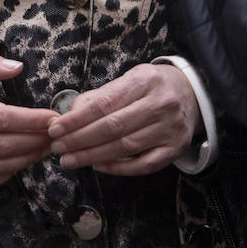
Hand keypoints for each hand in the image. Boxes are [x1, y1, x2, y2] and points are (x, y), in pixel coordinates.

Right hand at [0, 49, 56, 192]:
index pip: (0, 118)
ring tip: (43, 149)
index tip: (52, 118)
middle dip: (34, 143)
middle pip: (1, 146)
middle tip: (56, 135)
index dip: (30, 121)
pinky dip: (0, 178)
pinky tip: (16, 165)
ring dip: (23, 161)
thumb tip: (17, 67)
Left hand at [48, 63, 201, 174]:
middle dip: (79, 140)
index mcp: (144, 81)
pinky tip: (98, 166)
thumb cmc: (151, 87)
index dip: (76, 120)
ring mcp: (170, 128)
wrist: (191, 93)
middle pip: (112, 127)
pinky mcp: (175, 148)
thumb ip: (100, 96)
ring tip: (70, 160)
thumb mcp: (128, 79)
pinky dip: (118, 168)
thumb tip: (69, 115)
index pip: (103, 104)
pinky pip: (143, 165)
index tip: (55, 129)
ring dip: (93, 156)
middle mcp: (161, 103)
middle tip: (58, 148)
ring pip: (125, 147)